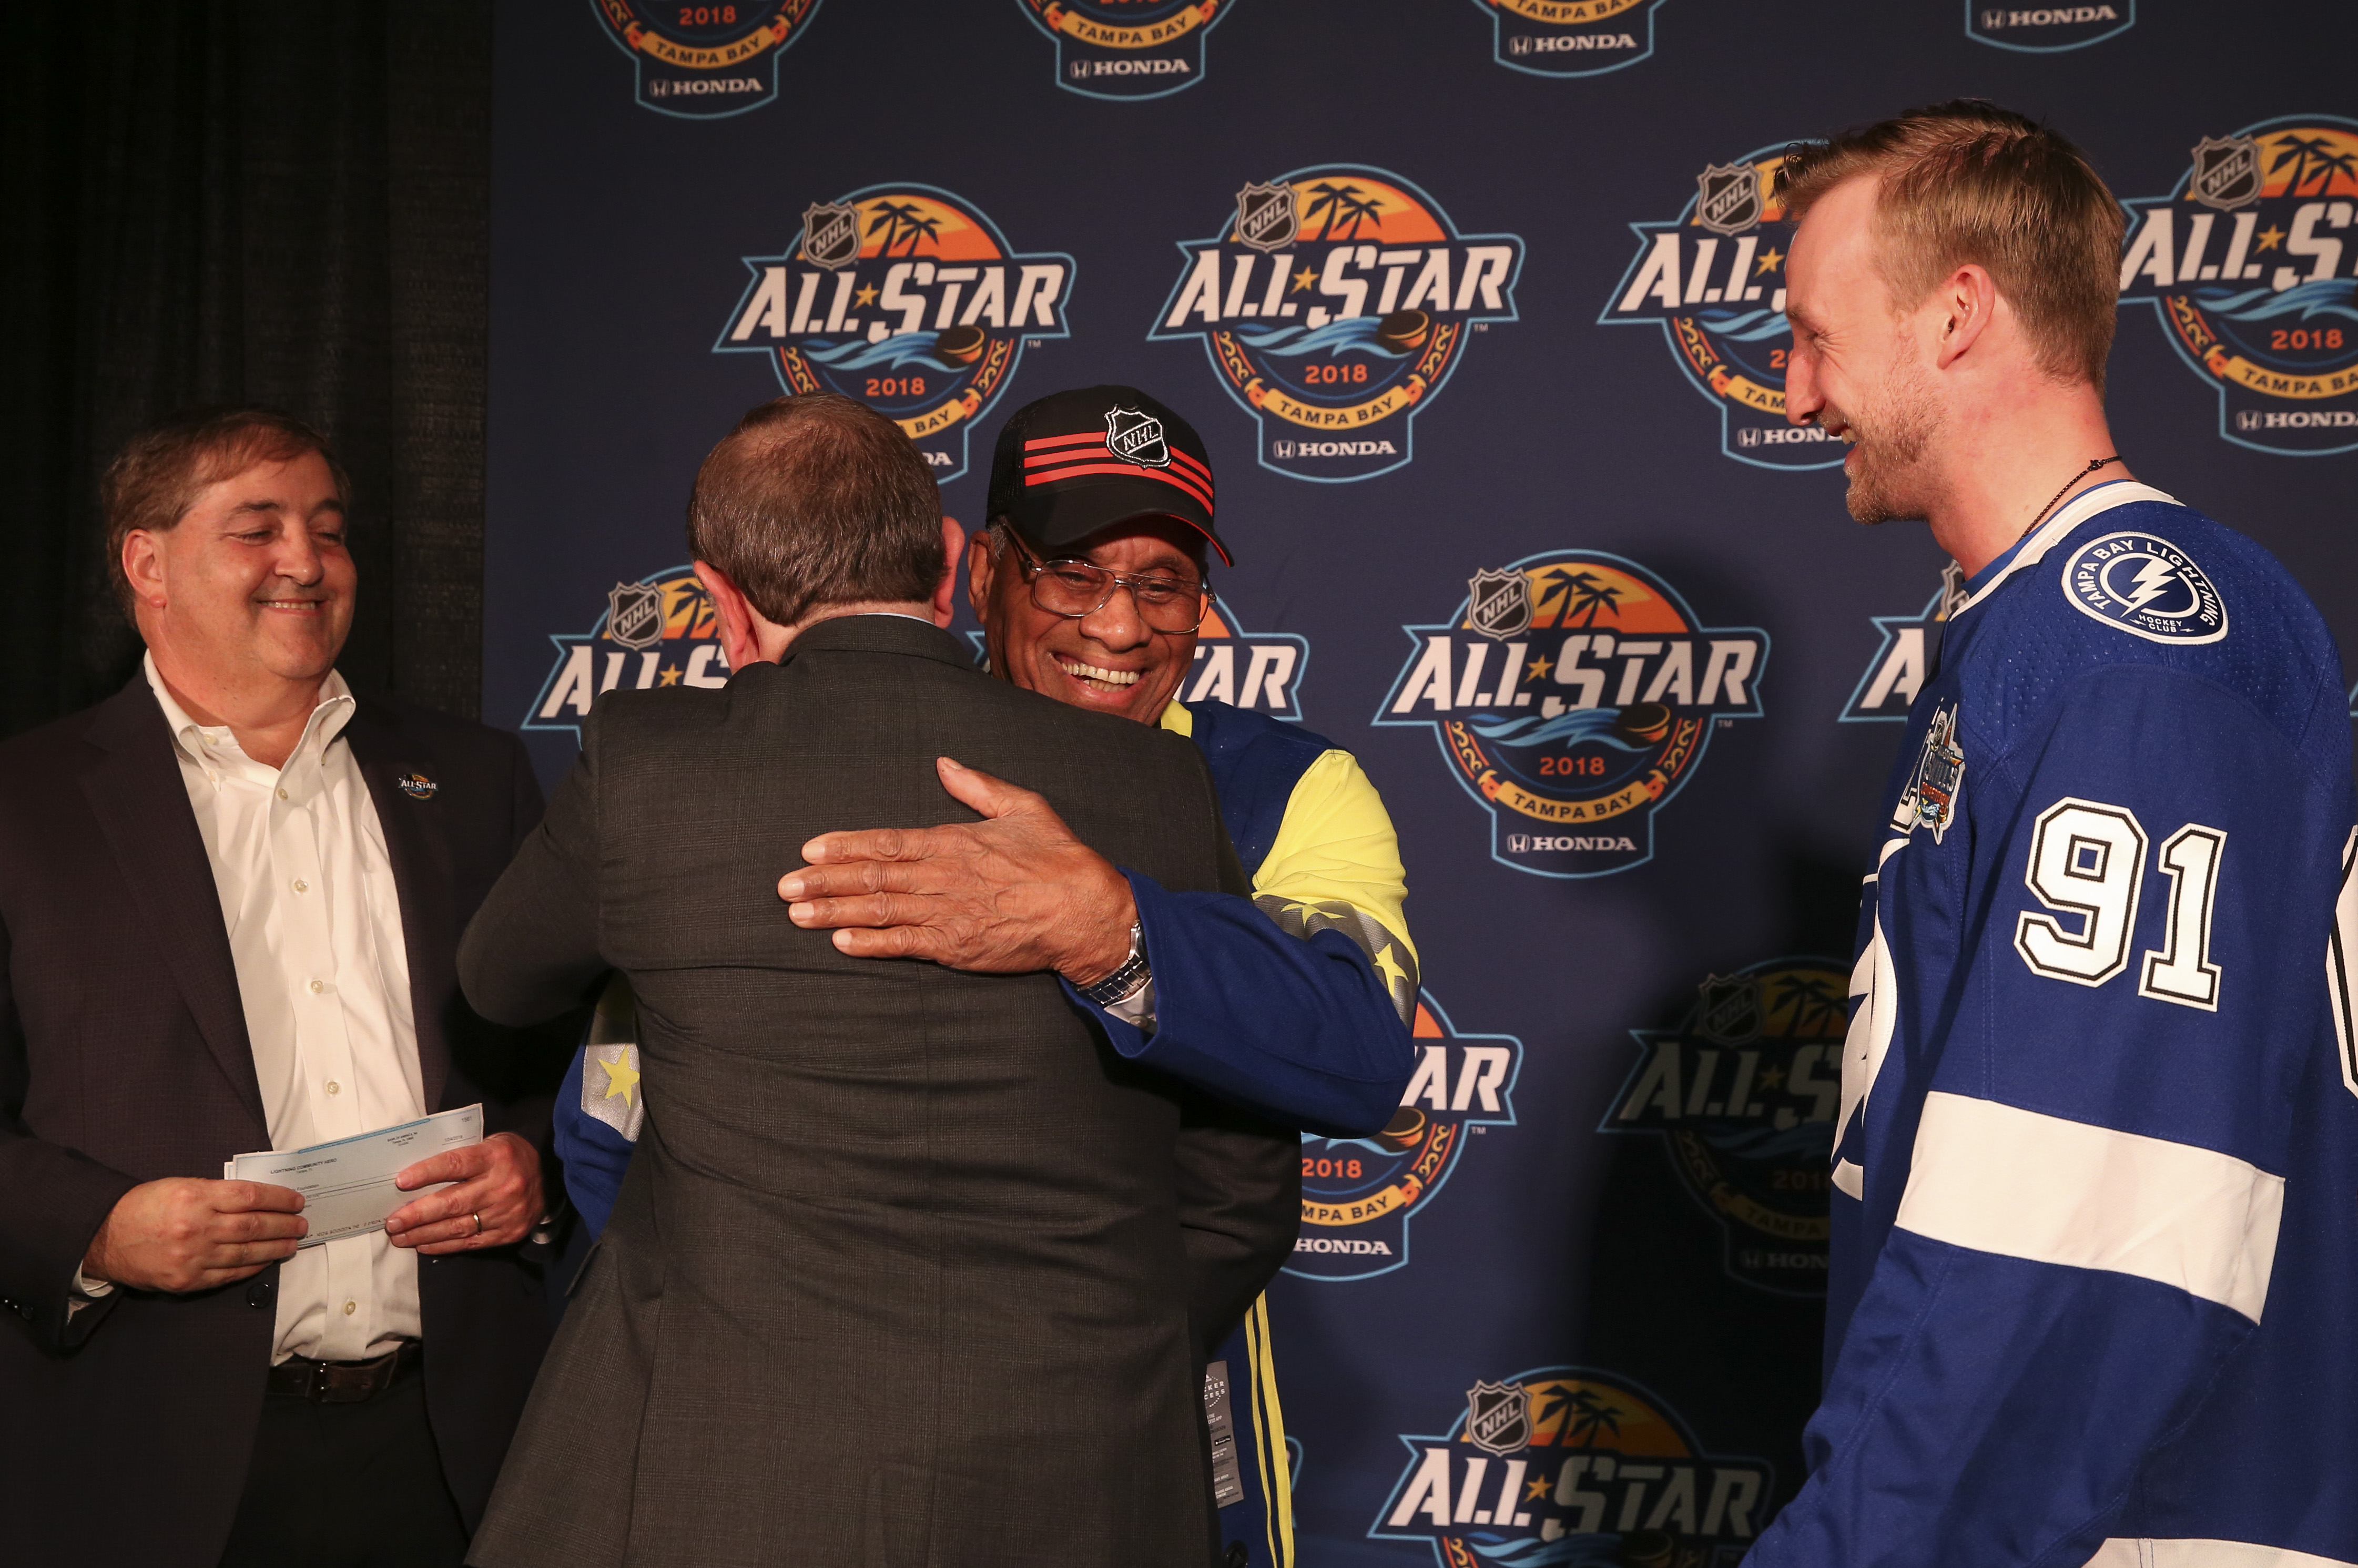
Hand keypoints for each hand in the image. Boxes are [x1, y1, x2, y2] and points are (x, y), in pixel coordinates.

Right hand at [82, 1178, 307, 1292]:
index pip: (250, 1196)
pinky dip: (252, 1267)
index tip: (296, 1200)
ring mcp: (192, 1256)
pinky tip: (266, 1261)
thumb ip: (215, 1193)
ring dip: (275, 1247)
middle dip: (284, 1224)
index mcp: (194, 1196)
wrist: (104, 1237)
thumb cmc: (143, 1206)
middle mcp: (196, 1226)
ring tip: (293, 1242)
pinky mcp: (187, 1279)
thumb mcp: (179, 1186)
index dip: (279, 1198)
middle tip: (302, 1222)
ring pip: (246, 1252)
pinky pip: (229, 1274)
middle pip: (253, 1225)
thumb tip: (256, 1200)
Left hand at [384, 1132, 543, 1253]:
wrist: (550, 1176)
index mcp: (496, 1156)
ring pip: (458, 1227)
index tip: (400, 1182)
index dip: (427, 1173)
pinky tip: (423, 1245)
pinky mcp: (509, 1233)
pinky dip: (444, 1246)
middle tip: (392, 1222)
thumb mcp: (489, 1144)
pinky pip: (471, 1243)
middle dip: (418, 1214)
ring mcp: (507, 1212)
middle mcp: (503, 1185)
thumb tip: (415, 1177)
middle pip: (453, 1202)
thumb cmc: (508, 1157)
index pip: (455, 1164)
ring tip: (400, 1236)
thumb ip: (460, 1157)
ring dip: (424, 1234)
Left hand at [779, 757, 1138, 983]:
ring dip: (834, 911)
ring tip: (797, 914)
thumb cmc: (1057, 858)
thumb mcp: (1023, 807)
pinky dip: (870, 943)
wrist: (1086, 910)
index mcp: (953, 841)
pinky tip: (841, 941)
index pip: (886, 842)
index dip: (844, 846)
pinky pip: (904, 944)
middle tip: (785, 886)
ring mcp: (947, 914)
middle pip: (871, 876)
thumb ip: (978, 786)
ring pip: (879, 910)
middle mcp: (942, 876)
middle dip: (823, 881)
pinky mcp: (956, 947)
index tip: (809, 849)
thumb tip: (944, 764)